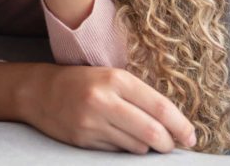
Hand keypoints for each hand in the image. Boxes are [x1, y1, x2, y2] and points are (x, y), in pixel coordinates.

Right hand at [22, 65, 195, 153]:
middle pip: (152, 133)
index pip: (160, 108)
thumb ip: (139, 96)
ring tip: (141, 138)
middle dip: (167, 143)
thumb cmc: (81, 81)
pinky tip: (118, 138)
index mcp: (116, 79)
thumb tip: (173, 123)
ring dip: (146, 147)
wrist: (39, 91)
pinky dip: (125, 150)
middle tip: (171, 145)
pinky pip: (117, 153)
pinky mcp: (83, 140)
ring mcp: (92, 123)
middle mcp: (104, 100)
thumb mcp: (111, 77)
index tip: (191, 136)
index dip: (181, 126)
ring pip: (137, 147)